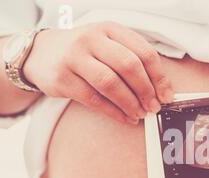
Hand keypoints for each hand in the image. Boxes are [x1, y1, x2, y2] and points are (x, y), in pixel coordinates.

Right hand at [24, 22, 173, 123]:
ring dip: (130, 103)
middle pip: (128, 66)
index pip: (143, 52)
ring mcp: (74, 57)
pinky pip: (93, 99)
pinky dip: (113, 111)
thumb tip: (161, 91)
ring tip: (140, 114)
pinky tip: (125, 118)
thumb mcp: (108, 45)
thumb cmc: (86, 53)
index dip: (159, 77)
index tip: (166, 96)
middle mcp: (92, 39)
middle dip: (146, 91)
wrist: (42, 53)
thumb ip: (133, 60)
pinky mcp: (62, 78)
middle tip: (154, 107)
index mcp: (110, 29)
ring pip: (110, 83)